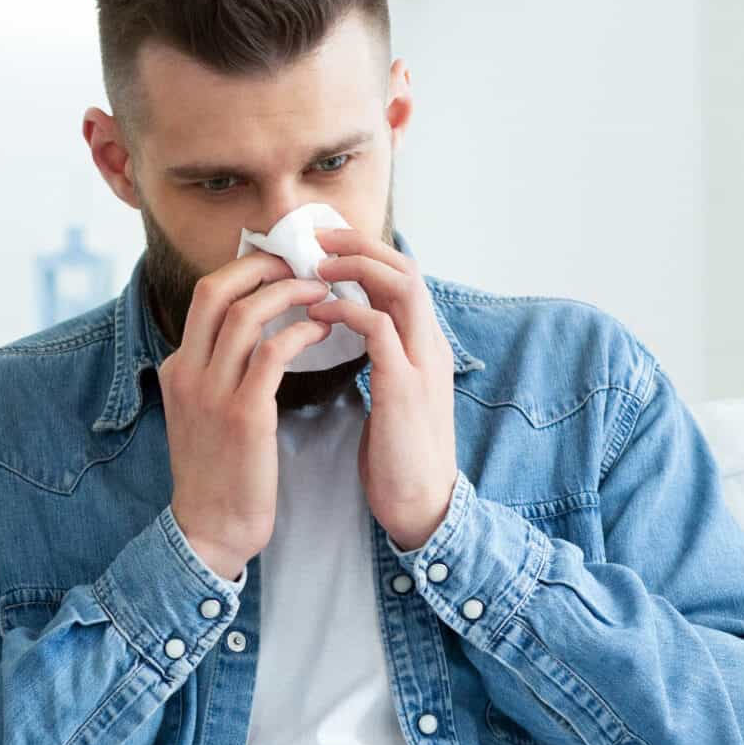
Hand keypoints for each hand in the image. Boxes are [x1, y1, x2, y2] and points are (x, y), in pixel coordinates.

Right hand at [159, 253, 335, 580]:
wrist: (210, 527)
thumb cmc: (217, 472)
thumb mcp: (198, 413)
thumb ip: (214, 373)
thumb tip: (246, 338)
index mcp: (177, 368)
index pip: (204, 297)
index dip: (243, 270)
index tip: (279, 264)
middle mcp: (187, 372)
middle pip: (216, 290)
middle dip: (262, 266)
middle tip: (301, 263)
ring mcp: (212, 392)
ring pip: (247, 313)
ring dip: (290, 293)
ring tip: (322, 291)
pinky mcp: (243, 414)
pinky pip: (273, 353)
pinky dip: (301, 331)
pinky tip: (322, 329)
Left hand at [310, 227, 457, 549]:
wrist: (419, 507)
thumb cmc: (394, 454)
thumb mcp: (389, 393)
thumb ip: (377, 356)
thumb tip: (344, 326)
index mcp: (422, 345)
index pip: (402, 278)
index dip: (365, 254)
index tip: (323, 244)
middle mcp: (428, 346)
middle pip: (406, 269)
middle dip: (360, 245)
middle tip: (316, 237)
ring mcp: (421, 364)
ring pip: (402, 287)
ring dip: (356, 268)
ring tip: (315, 265)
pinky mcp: (405, 389)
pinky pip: (381, 330)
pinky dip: (348, 312)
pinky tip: (317, 312)